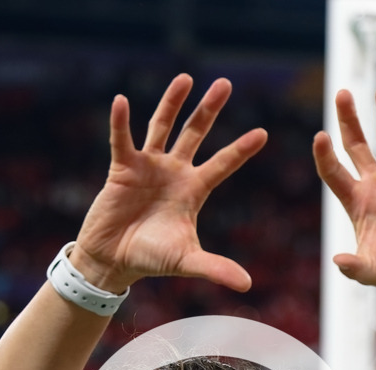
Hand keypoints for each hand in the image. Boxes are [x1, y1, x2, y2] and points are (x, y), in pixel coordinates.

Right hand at [70, 74, 266, 293]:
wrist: (113, 261)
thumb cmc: (151, 259)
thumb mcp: (186, 261)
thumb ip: (216, 268)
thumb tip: (248, 285)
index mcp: (193, 191)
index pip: (222, 165)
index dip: (240, 150)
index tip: (262, 133)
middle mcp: (173, 173)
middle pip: (195, 134)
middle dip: (209, 110)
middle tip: (225, 83)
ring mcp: (148, 167)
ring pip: (162, 126)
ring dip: (172, 102)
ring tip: (186, 78)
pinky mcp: (122, 168)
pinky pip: (122, 140)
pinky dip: (120, 122)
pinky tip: (121, 101)